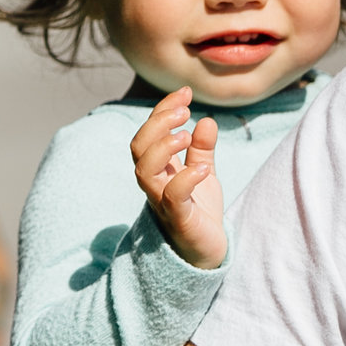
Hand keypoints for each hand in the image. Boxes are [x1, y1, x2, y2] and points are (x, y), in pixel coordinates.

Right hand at [129, 88, 224, 269]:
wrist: (207, 252)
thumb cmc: (199, 212)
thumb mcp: (202, 174)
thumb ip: (202, 150)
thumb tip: (206, 120)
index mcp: (159, 170)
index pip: (148, 134)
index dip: (162, 110)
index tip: (185, 92)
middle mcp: (155, 184)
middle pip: (138, 148)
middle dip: (157, 124)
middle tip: (184, 110)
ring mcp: (163, 202)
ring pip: (144, 171)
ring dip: (162, 147)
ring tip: (186, 135)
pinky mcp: (179, 220)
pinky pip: (172, 198)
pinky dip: (185, 179)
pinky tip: (202, 169)